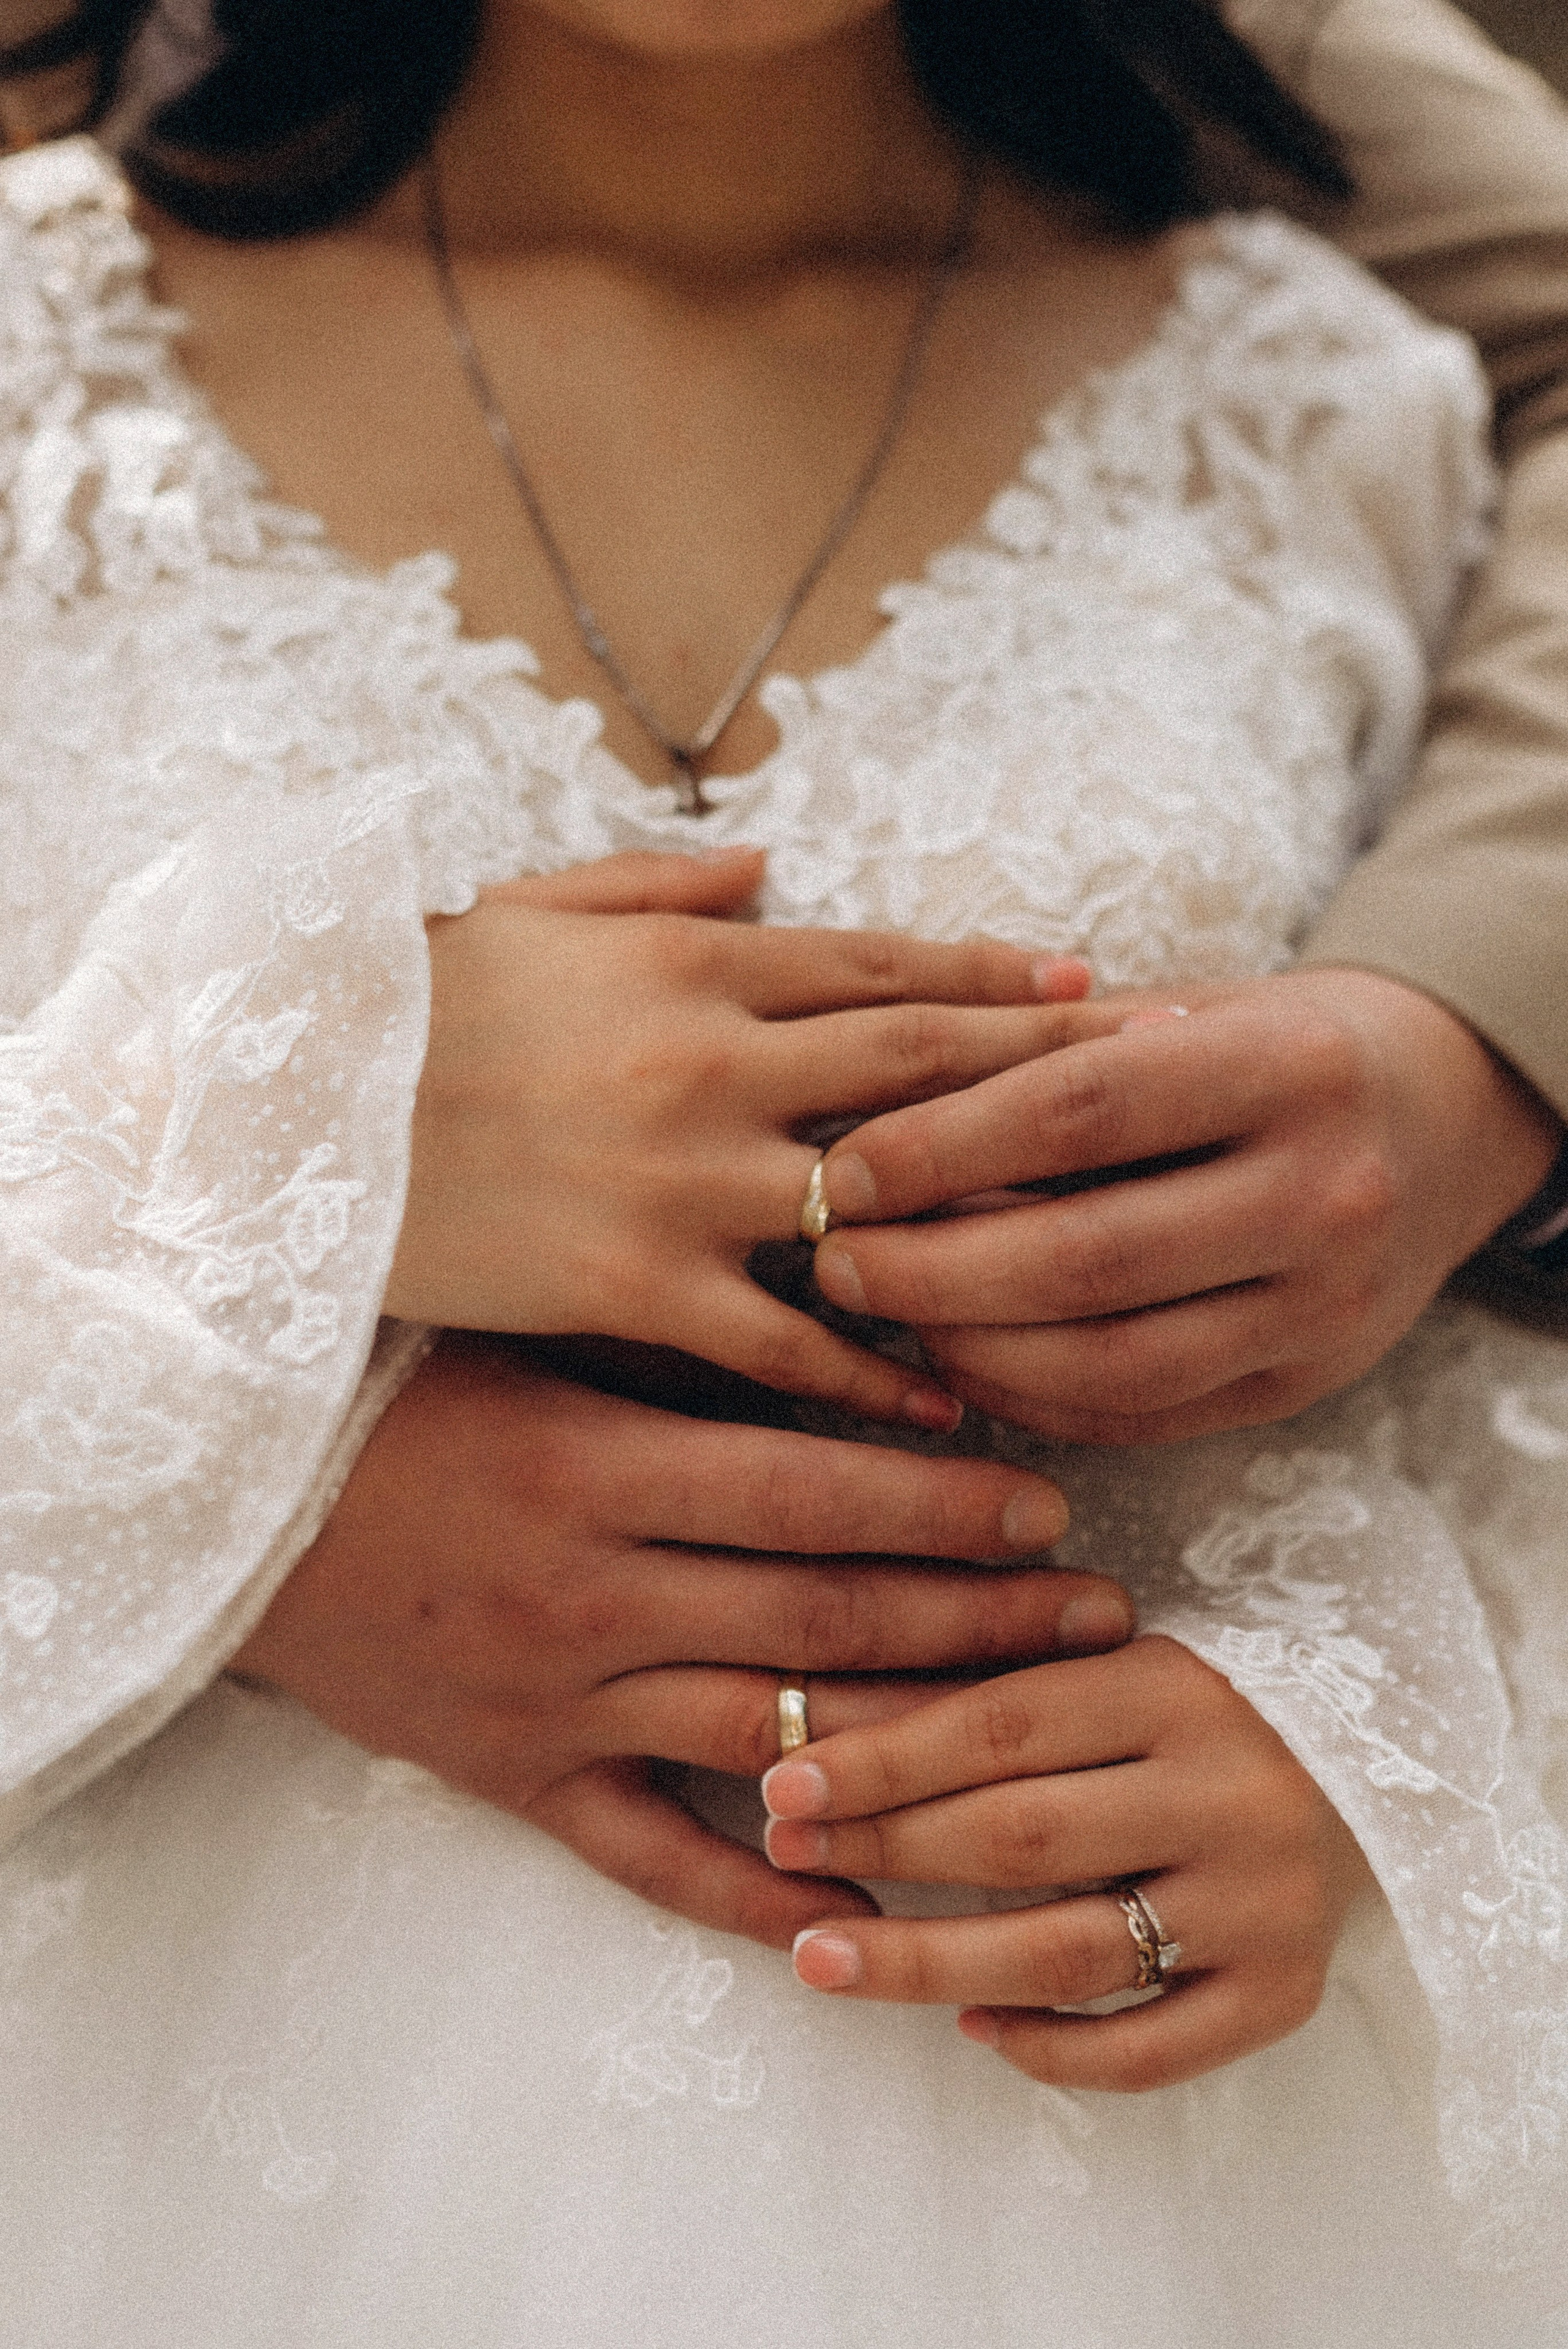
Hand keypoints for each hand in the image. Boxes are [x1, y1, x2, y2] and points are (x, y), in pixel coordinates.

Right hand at [229, 1331, 1135, 1948]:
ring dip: (915, 1743)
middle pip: (824, 1621)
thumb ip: (681, 1365)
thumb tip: (846, 1351)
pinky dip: (759, 1893)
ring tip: (1032, 1731)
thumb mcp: (534, 1352)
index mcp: (599, 1470)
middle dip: (977, 1620)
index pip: (815, 1496)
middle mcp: (592, 1597)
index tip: (1050, 1503)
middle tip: (1098, 1616)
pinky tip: (861, 1907)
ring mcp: (558, 1704)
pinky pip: (653, 1860)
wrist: (227, 1512)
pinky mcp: (517, 1782)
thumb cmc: (392, 1400)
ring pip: (771, 1741)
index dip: (945, 1503)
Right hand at [384, 846, 1102, 1427]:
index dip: (997, 977)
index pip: (883, 966)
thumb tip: (772, 856)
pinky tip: (948, 1397)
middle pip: (921, 1064)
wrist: (281, 1103)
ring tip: (1100, 1251)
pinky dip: (873, 1366)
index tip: (1092, 989)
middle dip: (1051, 1070)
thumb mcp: (535, 909)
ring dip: (994, 1224)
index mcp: (692, 961)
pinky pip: (783, 1335)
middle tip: (1161, 1083)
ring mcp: (682, 1176)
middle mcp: (713, 1058)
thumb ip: (665, 882)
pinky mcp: (633, 1282)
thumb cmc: (405, 998)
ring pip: (879, 1201)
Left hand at [761, 1636, 1369, 2087]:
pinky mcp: (1285, 1993)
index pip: (1002, 1727)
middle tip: (782, 1859)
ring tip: (821, 1957)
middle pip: (1022, 1837)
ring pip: (1067, 1953)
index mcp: (1177, 1688)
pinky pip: (1150, 2050)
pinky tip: (971, 2026)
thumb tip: (815, 1736)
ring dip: (927, 1961)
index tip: (782, 1783)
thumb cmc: (1196, 1714)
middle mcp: (1228, 1794)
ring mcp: (1262, 1903)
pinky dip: (1050, 2047)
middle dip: (884, 1850)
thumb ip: (980, 1700)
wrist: (1376, 1771)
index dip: (882, 1759)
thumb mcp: (1104, 1675)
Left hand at [809, 967, 1561, 1441]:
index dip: (945, 1148)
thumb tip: (870, 1105)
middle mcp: (1325, 1193)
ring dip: (971, 1350)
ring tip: (883, 1318)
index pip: (1085, 1110)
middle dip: (934, 1271)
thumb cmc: (1274, 1049)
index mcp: (1289, 1067)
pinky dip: (1034, 1399)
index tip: (842, 1171)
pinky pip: (1143, 1415)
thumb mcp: (1190, 1009)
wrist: (1442, 1116)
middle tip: (832, 1261)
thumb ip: (1053, 1051)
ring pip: (1111, 1361)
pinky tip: (960, 1364)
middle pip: (1089, 1258)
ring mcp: (1327, 1306)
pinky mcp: (1307, 1383)